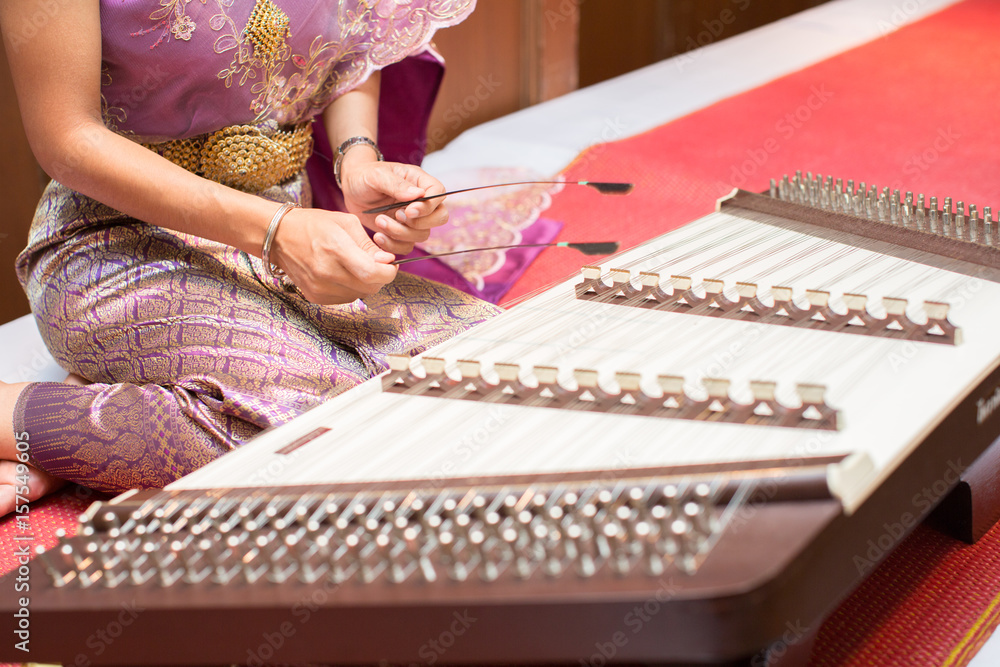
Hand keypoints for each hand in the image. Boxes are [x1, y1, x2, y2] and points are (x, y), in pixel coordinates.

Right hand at [269, 207, 397, 303]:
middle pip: (370, 287)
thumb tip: (387, 261)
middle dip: (379, 277)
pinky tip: (343, 274)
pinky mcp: (315, 296)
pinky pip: (346, 298)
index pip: (373, 273)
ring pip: (360, 294)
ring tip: (356, 266)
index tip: (389, 264)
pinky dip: (351, 289)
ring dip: (365, 283)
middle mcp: (327, 272)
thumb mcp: (346, 223)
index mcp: (336, 249)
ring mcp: (320, 287)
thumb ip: (369, 244)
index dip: (388, 272)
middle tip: (375, 263)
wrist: (279, 237)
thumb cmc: (314, 225)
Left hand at [339, 158, 449, 254]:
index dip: (429, 206)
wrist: (350, 189)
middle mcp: (421, 201)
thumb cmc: (364, 176)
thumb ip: (397, 184)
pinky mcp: (401, 233)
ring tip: (379, 221)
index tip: (409, 211)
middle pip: (439, 217)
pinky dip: (393, 245)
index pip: (438, 194)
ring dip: (401, 233)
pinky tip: (378, 236)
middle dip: (419, 223)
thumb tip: (418, 194)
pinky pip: (407, 246)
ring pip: (422, 235)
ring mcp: (413, 219)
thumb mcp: (377, 176)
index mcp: (419, 182)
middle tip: (396, 216)